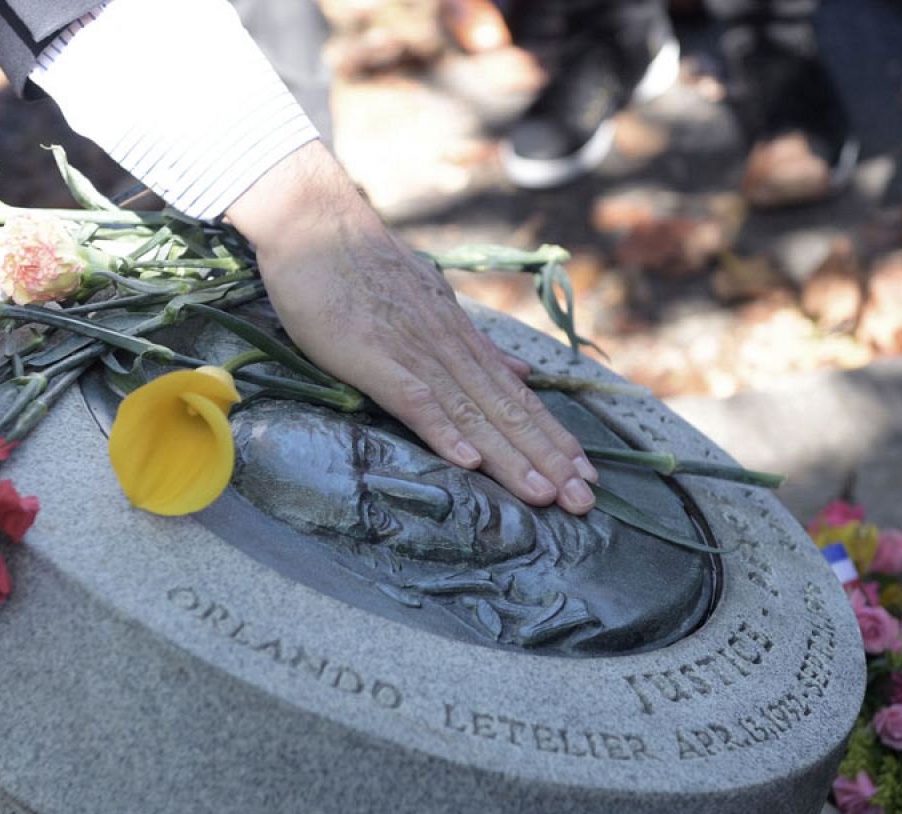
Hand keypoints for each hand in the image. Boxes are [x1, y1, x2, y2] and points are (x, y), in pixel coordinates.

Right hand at [224, 143, 596, 513]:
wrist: (315, 223)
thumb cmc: (363, 266)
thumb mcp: (432, 301)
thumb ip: (474, 344)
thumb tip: (522, 375)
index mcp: (461, 340)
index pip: (518, 397)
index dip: (553, 437)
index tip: (586, 472)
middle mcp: (450, 348)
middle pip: (507, 412)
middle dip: (548, 459)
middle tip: (585, 502)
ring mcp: (414, 352)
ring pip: (473, 413)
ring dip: (510, 457)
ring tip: (546, 496)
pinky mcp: (374, 357)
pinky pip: (415, 400)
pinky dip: (444, 432)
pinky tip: (469, 463)